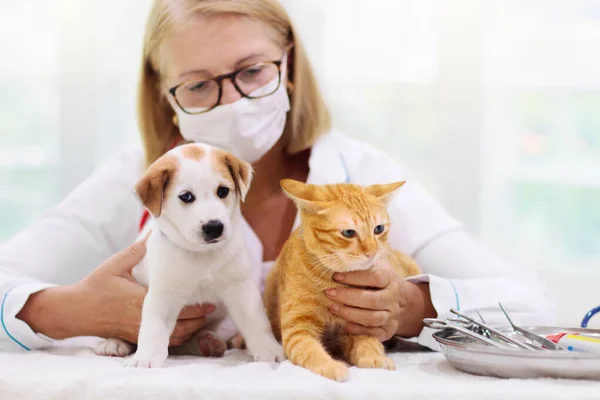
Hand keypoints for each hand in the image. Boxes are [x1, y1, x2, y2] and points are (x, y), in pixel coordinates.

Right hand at [18, 237, 214, 345]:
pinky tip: (184, 326)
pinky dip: (175, 336)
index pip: (176, 306)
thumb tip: (151, 235)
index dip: (196, 305)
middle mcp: (143, 317)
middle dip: (198, 319)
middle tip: (212, 307)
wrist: (74, 312)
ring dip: (189, 329)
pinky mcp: (133, 336)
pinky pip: (161, 340)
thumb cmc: (94, 286)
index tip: (210, 297)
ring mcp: (138, 329)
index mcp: (141, 300)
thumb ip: (134, 251)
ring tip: (202, 318)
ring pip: (173, 337)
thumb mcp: (114, 265)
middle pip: (180, 326)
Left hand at [325, 262, 435, 340]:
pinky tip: (345, 324)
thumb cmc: (379, 279)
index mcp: (390, 278)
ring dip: (350, 314)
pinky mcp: (388, 330)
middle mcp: (393, 298)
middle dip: (347, 297)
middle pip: (372, 300)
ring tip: (332, 307)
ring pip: (372, 318)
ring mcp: (392, 315)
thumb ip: (360, 262)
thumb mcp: (375, 266)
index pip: (375, 277)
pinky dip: (358, 330)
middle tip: (329, 293)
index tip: (335, 276)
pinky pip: (374, 333)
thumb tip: (338, 257)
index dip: (354, 277)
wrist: (399, 299)